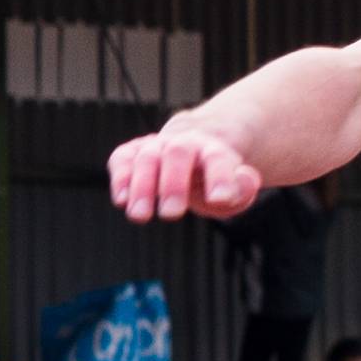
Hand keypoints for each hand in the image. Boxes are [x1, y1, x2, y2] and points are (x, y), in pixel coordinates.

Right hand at [110, 112, 263, 222]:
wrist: (194, 143)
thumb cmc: (214, 174)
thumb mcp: (237, 185)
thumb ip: (241, 190)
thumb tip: (227, 194)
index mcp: (214, 150)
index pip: (218, 159)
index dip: (220, 178)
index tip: (219, 199)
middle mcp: (184, 143)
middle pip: (178, 154)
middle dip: (173, 183)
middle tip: (171, 214)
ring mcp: (157, 146)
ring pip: (147, 157)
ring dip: (141, 186)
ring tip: (140, 216)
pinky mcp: (133, 152)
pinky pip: (122, 158)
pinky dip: (119, 177)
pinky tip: (122, 200)